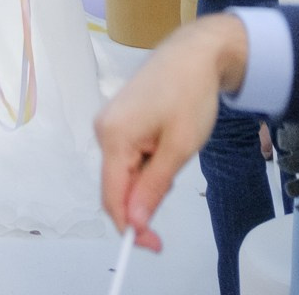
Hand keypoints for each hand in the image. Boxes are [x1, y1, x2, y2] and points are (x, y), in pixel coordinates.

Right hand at [97, 15, 249, 246]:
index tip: (154, 244)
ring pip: (123, 171)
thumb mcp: (178, 147)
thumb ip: (153, 187)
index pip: (112, 197)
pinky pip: (127, 155)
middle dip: (143, 199)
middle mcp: (104, 128)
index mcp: (113, 135)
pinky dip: (146, 163)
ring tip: (175, 156)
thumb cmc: (190, 92)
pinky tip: (166, 147)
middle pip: (116, 186)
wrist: (195, 53)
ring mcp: (110, 121)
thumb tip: (135, 222)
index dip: (131, 227)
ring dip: (147, 179)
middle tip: (175, 186)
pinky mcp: (119, 118)